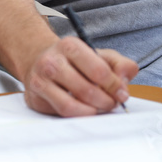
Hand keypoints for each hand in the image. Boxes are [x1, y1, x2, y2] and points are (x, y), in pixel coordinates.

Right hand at [22, 37, 138, 116]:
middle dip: (105, 101)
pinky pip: (60, 112)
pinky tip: (86, 110)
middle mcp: (52, 61)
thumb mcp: (100, 56)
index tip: (122, 94)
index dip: (115, 86)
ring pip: (71, 105)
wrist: (41, 61)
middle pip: (86, 89)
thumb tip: (125, 79)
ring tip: (100, 108)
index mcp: (70, 46)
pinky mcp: (35, 97)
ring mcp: (41, 80)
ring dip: (92, 111)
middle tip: (112, 104)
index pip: (98, 70)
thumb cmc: (75, 61)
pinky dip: (78, 115)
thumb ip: (120, 64)